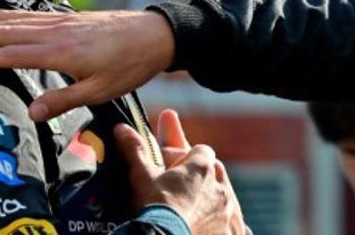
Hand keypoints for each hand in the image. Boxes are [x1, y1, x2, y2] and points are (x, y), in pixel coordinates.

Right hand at [0, 8, 174, 120]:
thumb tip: (30, 112)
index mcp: (62, 52)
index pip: (13, 54)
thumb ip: (64, 100)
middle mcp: (58, 33)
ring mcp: (64, 23)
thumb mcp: (101, 90)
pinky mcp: (72, 18)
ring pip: (19, 22)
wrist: (157, 35)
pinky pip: (35, 15)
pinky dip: (13, 13)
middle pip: (8, 33)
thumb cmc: (130, 66)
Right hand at [116, 123, 238, 234]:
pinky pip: (233, 224)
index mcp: (202, 167)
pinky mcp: (228, 232)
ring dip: (212, 199)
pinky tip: (212, 227)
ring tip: (193, 208)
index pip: (201, 151)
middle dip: (200, 176)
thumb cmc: (155, 210)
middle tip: (183, 185)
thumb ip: (136, 151)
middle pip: (214, 172)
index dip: (185, 157)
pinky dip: (224, 224)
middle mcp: (220, 187)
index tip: (171, 167)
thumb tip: (122, 129)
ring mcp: (226, 211)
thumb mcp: (142, 178)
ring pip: (224, 197)